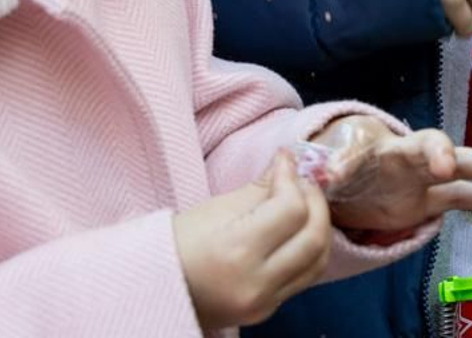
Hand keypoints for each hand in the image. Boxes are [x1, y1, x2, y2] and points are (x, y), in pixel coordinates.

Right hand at [173, 155, 331, 329]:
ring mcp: (264, 304)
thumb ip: (260, 188)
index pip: (292, 210)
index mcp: (237, 252)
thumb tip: (289, 163)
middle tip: (303, 181)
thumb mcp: (216, 208)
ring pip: (318, 262)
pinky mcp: (267, 311)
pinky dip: (308, 250)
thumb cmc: (177, 243)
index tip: (285, 160)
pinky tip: (296, 230)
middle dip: (316, 202)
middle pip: (314, 238)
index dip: (293, 178)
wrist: (153, 289)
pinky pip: (303, 278)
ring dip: (319, 227)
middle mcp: (256, 283)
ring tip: (304, 204)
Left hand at [312, 117, 471, 230]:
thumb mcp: (330, 160)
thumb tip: (324, 174)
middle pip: (441, 150)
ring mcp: (422, 180)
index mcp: (389, 147)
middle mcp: (412, 159)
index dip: (427, 153)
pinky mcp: (424, 203)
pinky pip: (458, 199)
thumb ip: (330, 165)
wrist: (337, 177)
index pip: (411, 144)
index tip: (441, 166)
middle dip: (465, 157)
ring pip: (458, 172)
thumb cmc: (337, 159)